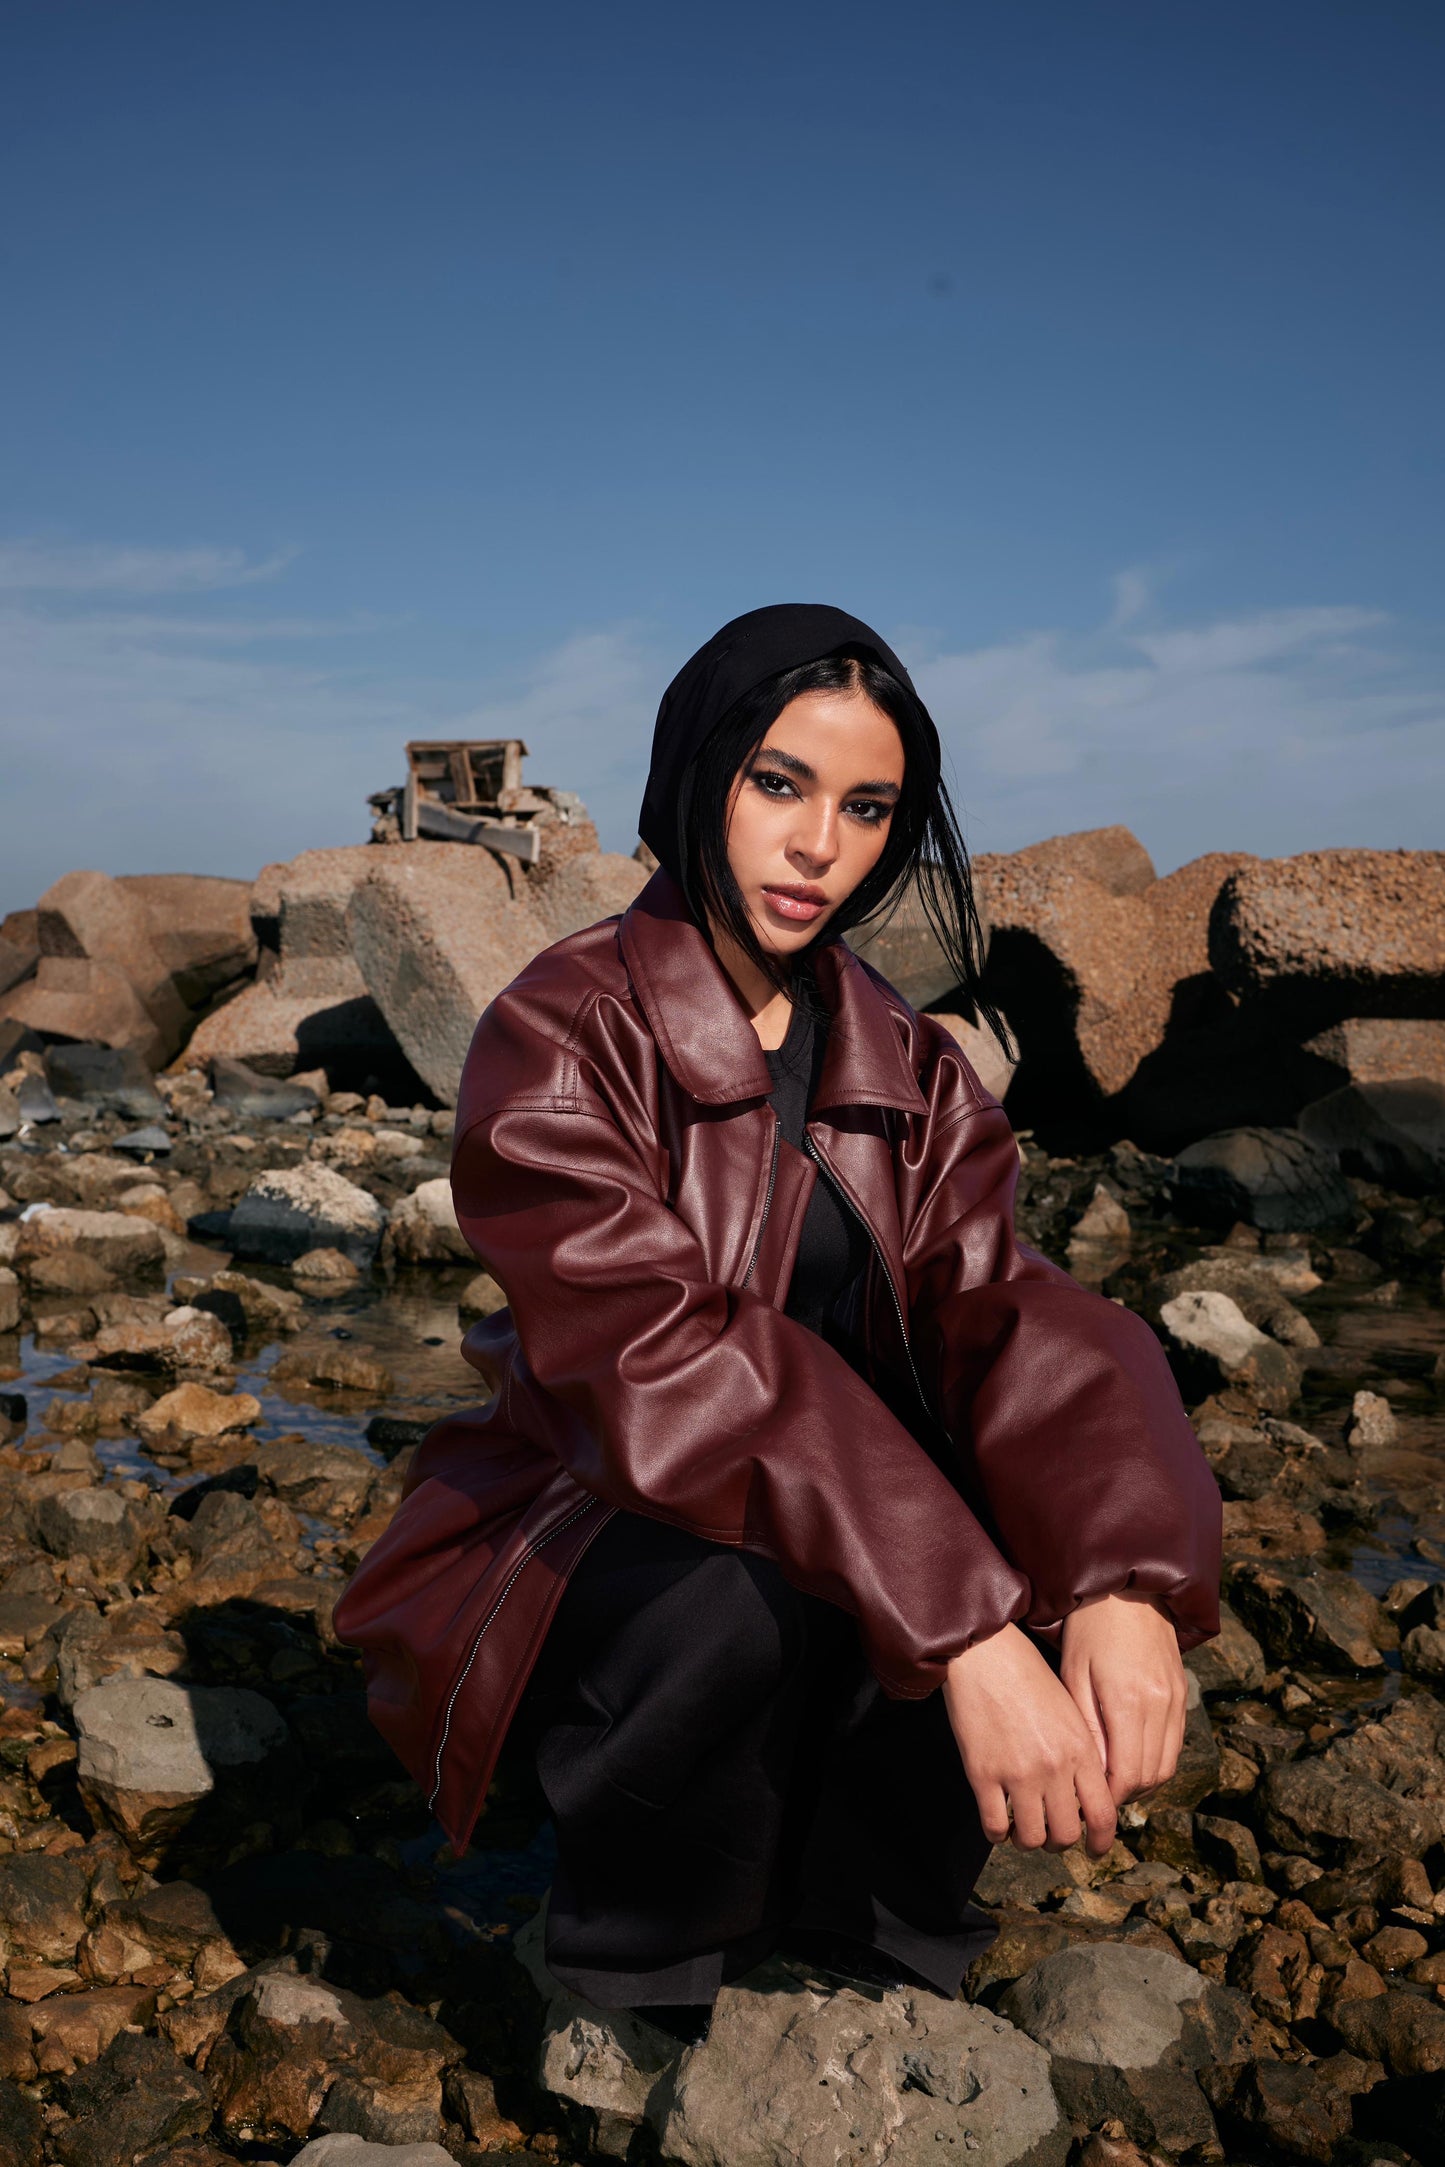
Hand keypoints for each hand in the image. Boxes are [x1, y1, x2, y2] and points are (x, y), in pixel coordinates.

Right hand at [943, 1623, 1116, 1855]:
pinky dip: (997, 1834)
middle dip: (1059, 1843)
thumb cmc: (1029, 1677)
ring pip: (1031, 1838)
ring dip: (1027, 1841)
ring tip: (1022, 1831)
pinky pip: (994, 1826)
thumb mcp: (1071, 1711)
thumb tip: (1088, 1797)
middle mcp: (1053, 1767)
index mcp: (1081, 1750)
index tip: (1095, 1850)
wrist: (986, 1655)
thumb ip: (1084, 1753)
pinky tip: (997, 1823)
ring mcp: (1017, 1773)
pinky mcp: (982, 1774)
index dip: (1101, 1842)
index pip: (1103, 1815)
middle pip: (1066, 1834)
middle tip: (1050, 1836)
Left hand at [1060, 1591, 1187, 1807]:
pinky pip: (1175, 1742)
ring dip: (1143, 1781)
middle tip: (1098, 1797)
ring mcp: (1176, 1699)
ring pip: (1167, 1764)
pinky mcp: (1183, 1691)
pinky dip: (1156, 1759)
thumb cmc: (1089, 1628)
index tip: (1088, 1801)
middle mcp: (1160, 1705)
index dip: (1108, 1796)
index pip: (1127, 1773)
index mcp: (1128, 1702)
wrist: (1128, 1587)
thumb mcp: (1075, 1674)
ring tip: (1114, 1781)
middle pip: (1150, 1775)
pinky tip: (1133, 1757)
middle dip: (1124, 1794)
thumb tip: (1092, 1773)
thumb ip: (1087, 1726)